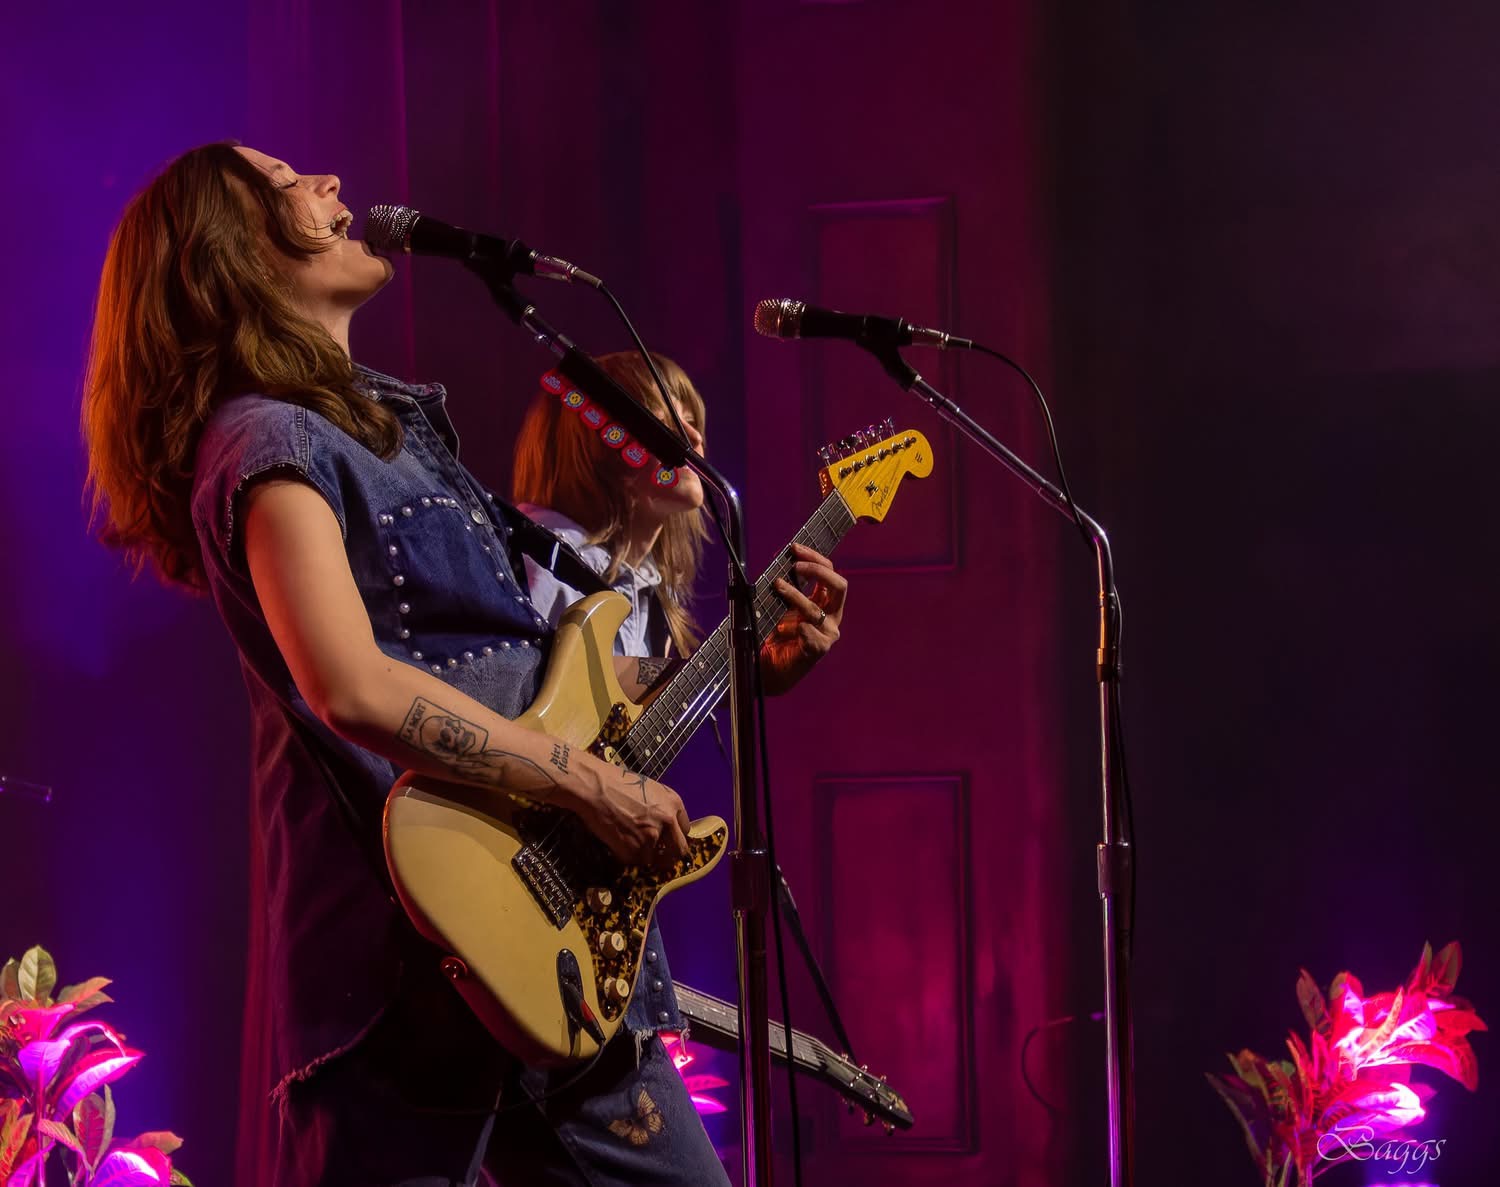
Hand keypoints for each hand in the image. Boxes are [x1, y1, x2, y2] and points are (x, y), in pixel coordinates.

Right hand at [580, 758, 691, 867]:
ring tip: (627, 842)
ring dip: (642, 855)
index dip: (674, 837)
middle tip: (659, 858)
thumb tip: (662, 827)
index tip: (667, 842)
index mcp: (674, 803)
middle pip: (679, 850)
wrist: (595, 787)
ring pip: (653, 859)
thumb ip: (661, 808)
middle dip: (669, 856)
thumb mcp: (649, 789)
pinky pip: (633, 861)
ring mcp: (652, 837)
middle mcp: (668, 821)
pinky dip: (625, 856)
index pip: (685, 830)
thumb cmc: (617, 782)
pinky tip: (616, 841)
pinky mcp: (634, 850)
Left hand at [760, 542, 846, 695]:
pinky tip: (789, 629)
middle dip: (818, 571)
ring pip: (817, 610)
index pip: (829, 572)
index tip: (795, 548)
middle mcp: (830, 615)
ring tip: (778, 586)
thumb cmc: (775, 635)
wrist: (767, 667)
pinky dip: (801, 629)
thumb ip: (785, 587)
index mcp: (825, 602)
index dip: (814, 558)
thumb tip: (779, 560)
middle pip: (839, 586)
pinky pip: (812, 635)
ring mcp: (827, 633)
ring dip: (795, 596)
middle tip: (794, 567)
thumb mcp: (779, 605)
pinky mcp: (818, 650)